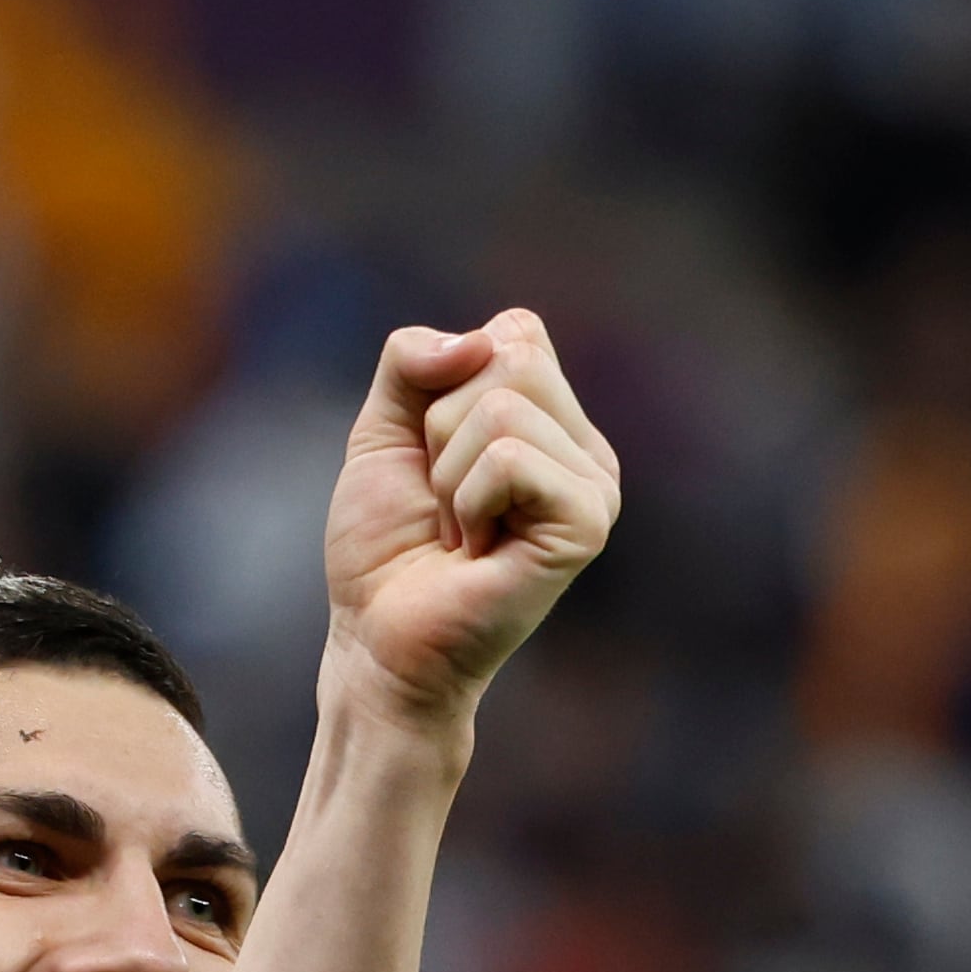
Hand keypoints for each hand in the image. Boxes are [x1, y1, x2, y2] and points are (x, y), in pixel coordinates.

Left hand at [321, 308, 619, 731]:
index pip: (514, 333)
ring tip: (458, 532)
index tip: (432, 460)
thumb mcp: (381, 431)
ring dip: (449, 477)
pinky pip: (510, 459)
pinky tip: (475, 549)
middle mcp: (584, 446)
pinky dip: (467, 501)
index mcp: (549, 418)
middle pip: (511, 358)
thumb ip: (411, 361)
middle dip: (441, 429)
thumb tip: (479, 339)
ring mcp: (594, 484)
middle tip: (444, 502)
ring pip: (504, 409)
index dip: (443, 389)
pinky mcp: (587, 522)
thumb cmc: (383, 546)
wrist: (376, 639)